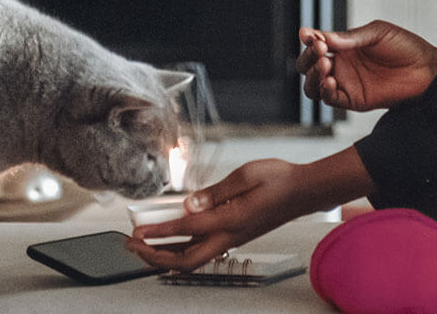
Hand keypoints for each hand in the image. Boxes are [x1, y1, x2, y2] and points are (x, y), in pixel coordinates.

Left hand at [124, 159, 306, 270]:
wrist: (303, 191)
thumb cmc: (279, 180)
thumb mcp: (246, 175)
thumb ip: (216, 191)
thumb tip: (190, 203)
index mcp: (232, 220)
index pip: (187, 230)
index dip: (159, 232)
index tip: (139, 231)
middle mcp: (230, 236)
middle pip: (185, 261)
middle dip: (155, 257)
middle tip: (134, 244)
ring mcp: (231, 239)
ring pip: (192, 260)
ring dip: (165, 255)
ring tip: (144, 243)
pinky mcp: (233, 236)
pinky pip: (201, 250)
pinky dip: (180, 248)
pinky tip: (169, 237)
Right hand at [297, 20, 436, 111]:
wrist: (427, 70)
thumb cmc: (405, 47)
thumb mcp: (377, 33)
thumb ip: (350, 37)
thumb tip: (322, 38)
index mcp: (344, 45)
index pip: (315, 43)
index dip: (308, 38)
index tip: (307, 34)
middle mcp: (342, 64)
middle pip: (308, 65)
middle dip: (307, 57)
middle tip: (319, 50)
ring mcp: (346, 83)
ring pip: (313, 85)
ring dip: (312, 75)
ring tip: (325, 65)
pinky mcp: (354, 100)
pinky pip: (330, 99)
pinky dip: (324, 91)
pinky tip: (330, 81)